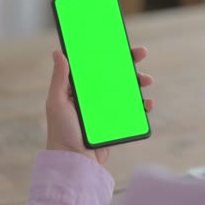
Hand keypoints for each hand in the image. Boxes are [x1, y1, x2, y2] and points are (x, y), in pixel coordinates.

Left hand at [45, 48, 153, 163]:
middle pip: (115, 74)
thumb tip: (58, 52)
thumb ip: (60, 78)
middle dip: (129, 63)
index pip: (96, 65)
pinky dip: (143, 105)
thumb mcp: (57, 102)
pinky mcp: (117, 122)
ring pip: (127, 90)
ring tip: (147, 80)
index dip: (109, 52)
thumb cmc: (61, 132)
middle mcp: (94, 97)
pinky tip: (147, 103)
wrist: (75, 162)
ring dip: (139, 82)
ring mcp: (106, 109)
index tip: (120, 42)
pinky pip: (133, 110)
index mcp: (79, 89)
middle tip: (142, 53)